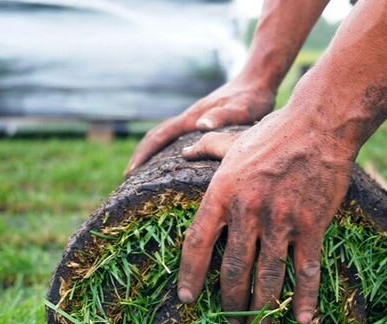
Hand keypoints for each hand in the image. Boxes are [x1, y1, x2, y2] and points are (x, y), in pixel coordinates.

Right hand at [125, 76, 275, 174]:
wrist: (259, 80)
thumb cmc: (253, 97)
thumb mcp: (243, 109)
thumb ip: (224, 116)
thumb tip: (201, 126)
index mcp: (193, 118)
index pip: (160, 136)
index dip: (144, 154)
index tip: (130, 172)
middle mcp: (190, 119)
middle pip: (157, 138)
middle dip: (141, 157)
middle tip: (128, 180)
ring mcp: (196, 121)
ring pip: (167, 139)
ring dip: (153, 155)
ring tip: (145, 178)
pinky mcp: (204, 124)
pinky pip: (179, 140)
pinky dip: (169, 152)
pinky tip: (174, 166)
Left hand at [178, 107, 356, 323]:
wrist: (320, 125)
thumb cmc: (275, 132)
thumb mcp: (235, 140)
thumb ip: (207, 149)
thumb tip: (184, 150)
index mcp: (222, 193)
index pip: (198, 243)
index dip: (190, 275)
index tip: (186, 298)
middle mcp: (247, 211)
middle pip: (233, 269)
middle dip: (229, 301)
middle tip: (230, 320)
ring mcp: (281, 221)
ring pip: (267, 277)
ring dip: (262, 311)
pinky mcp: (311, 226)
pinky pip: (306, 270)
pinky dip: (304, 298)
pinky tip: (302, 320)